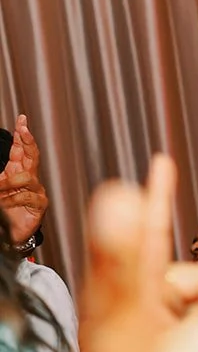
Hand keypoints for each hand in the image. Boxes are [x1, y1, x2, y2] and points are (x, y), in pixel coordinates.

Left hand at [0, 114, 46, 245]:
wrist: (10, 232)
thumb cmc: (4, 210)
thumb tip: (0, 167)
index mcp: (18, 172)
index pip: (21, 149)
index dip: (22, 134)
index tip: (21, 119)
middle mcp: (30, 179)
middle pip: (32, 156)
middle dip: (28, 141)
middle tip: (24, 129)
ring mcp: (36, 191)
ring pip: (26, 178)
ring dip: (8, 183)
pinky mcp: (39, 205)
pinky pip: (26, 196)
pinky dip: (12, 199)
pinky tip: (3, 203)